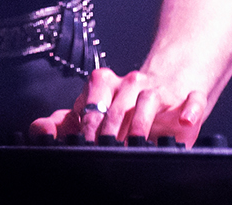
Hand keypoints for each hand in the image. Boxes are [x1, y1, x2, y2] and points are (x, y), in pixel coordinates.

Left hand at [31, 66, 209, 146]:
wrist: (166, 90)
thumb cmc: (124, 108)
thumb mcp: (92, 114)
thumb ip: (64, 123)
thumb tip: (39, 130)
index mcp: (107, 83)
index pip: (95, 97)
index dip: (91, 121)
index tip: (88, 142)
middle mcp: (133, 83)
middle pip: (121, 102)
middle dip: (114, 126)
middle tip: (110, 147)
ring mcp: (161, 91)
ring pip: (151, 99)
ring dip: (143, 122)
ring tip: (138, 142)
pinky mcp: (188, 100)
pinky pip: (192, 100)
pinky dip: (190, 110)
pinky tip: (183, 122)